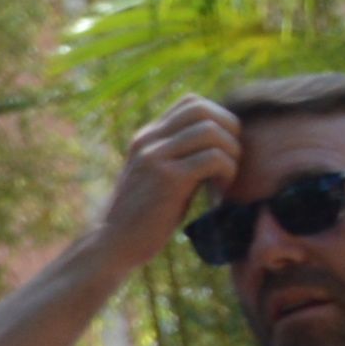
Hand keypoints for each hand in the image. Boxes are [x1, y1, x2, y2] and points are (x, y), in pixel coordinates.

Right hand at [102, 98, 244, 259]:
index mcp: (147, 137)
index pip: (192, 102)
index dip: (218, 118)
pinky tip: (218, 192)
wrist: (113, 243)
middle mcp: (149, 140)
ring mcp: (156, 157)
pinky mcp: (168, 179)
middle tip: (230, 160)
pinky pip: (213, 159)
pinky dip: (227, 173)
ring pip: (212, 131)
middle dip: (230, 131)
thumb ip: (180, 156)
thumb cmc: (143, 216)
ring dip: (231, 154)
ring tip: (225, 178)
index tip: (222, 148)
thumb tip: (221, 144)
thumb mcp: (158, 176)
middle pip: (204, 109)